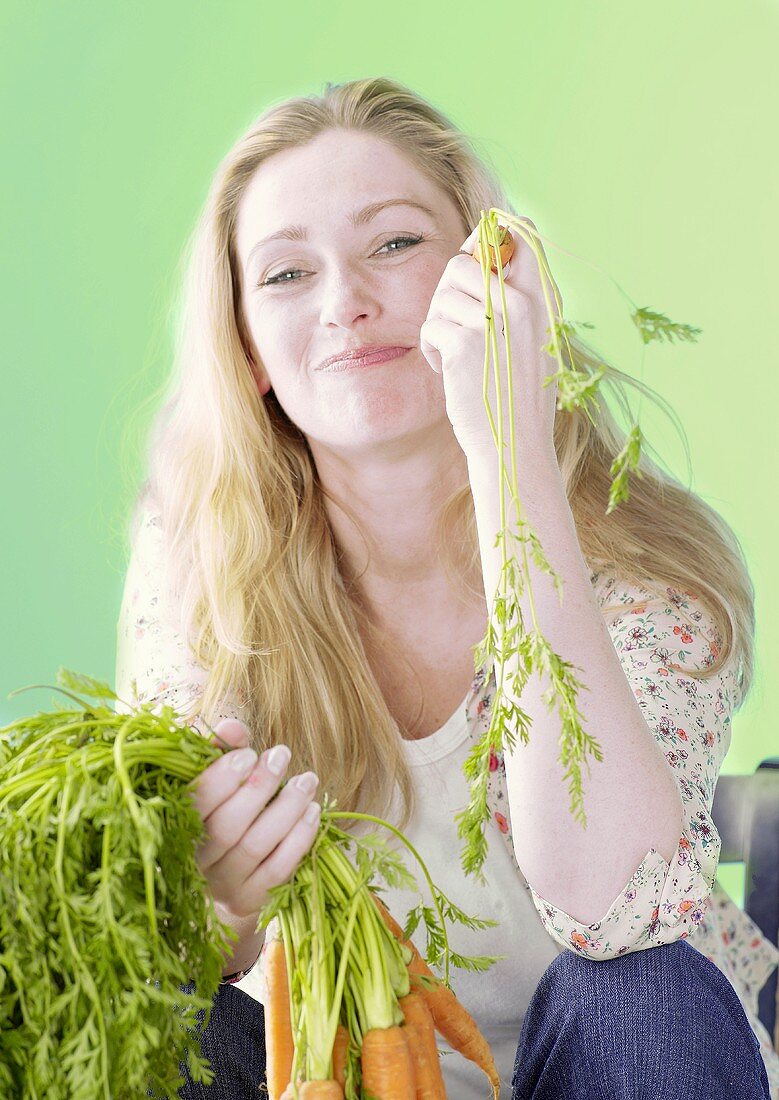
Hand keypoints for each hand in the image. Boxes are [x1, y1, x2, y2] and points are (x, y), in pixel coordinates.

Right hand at [190, 718, 320, 919]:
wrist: (228, 874)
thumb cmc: (223, 809)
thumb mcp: (218, 777)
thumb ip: (221, 749)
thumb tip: (232, 727)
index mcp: (176, 825)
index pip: (192, 804)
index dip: (221, 778)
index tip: (249, 754)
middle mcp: (195, 860)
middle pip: (226, 827)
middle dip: (259, 788)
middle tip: (281, 755)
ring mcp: (222, 885)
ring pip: (254, 847)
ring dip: (286, 809)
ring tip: (307, 780)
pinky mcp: (248, 900)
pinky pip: (278, 870)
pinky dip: (299, 838)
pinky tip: (314, 812)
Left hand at [420, 219, 562, 461]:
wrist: (515, 446)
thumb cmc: (518, 394)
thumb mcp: (533, 339)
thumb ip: (517, 297)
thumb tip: (484, 247)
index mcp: (544, 298)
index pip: (521, 231)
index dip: (488, 237)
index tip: (474, 261)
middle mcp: (524, 304)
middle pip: (466, 259)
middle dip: (448, 290)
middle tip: (453, 321)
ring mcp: (494, 323)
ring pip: (442, 292)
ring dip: (438, 322)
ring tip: (454, 353)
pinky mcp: (465, 344)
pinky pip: (431, 324)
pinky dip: (431, 348)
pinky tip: (448, 370)